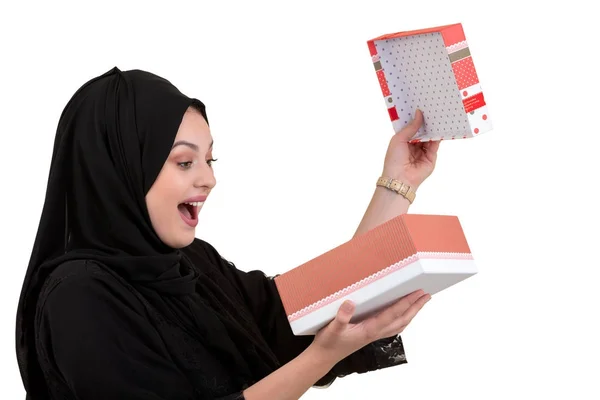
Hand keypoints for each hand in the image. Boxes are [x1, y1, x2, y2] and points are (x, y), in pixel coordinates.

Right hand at [310, 290, 430, 364]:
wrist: (324, 357)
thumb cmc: (328, 343)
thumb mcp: (332, 329)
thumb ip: (341, 318)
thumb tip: (350, 303)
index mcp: (369, 329)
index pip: (392, 314)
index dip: (405, 303)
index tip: (416, 293)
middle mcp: (375, 332)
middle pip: (402, 320)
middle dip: (415, 308)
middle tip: (426, 295)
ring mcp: (374, 334)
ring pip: (399, 324)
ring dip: (411, 313)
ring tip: (419, 303)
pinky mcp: (370, 334)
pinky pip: (392, 326)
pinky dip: (401, 319)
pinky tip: (402, 315)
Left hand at [382, 109, 439, 188]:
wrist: (400, 178)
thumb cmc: (394, 159)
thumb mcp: (399, 139)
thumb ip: (410, 127)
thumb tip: (419, 113)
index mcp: (403, 141)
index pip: (411, 127)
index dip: (415, 118)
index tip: (420, 105)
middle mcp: (413, 145)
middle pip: (422, 131)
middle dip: (426, 121)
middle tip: (432, 107)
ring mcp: (423, 151)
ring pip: (430, 136)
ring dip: (433, 127)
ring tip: (438, 113)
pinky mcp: (431, 157)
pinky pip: (436, 144)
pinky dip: (438, 136)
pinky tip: (441, 126)